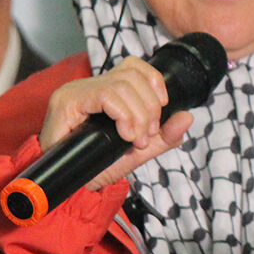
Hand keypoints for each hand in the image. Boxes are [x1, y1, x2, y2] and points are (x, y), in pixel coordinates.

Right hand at [38, 56, 194, 189]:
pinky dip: (124, 115)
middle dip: (150, 108)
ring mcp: (76, 91)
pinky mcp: (66, 102)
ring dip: (138, 115)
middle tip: (146, 136)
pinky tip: (125, 134)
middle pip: (133, 76)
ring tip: (135, 139)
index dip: (154, 83)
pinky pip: (105, 95)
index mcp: (105, 90)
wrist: (72, 187)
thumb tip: (187, 116)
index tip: (160, 111)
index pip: (134, 66)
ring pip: (122, 85)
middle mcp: (88, 85)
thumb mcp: (140, 150)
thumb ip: (165, 135)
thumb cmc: (99, 166)